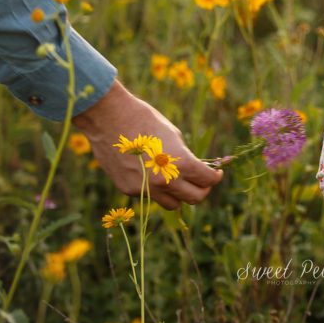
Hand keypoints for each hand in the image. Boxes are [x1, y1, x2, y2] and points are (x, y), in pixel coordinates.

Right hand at [72, 80, 223, 208]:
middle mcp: (165, 181)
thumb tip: (193, 170)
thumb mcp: (174, 135)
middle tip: (201, 182)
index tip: (216, 173)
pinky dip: (154, 189)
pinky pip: (150, 196)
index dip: (215, 177)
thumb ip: (185, 157)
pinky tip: (149, 172)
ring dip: (179, 195)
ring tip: (177, 181)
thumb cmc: (144, 119)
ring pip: (173, 204)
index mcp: (181, 164)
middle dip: (201, 190)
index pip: (208, 181)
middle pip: (194, 198)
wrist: (108, 118)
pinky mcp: (129, 190)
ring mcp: (146, 189)